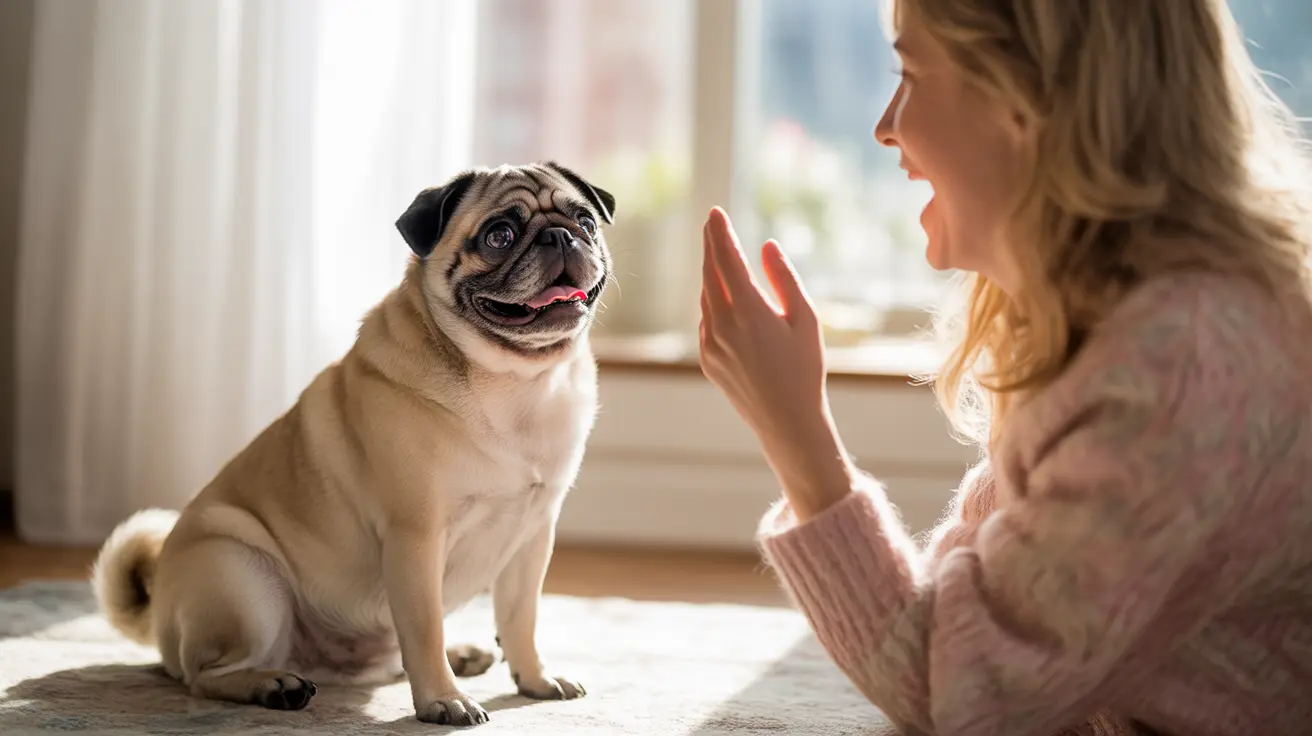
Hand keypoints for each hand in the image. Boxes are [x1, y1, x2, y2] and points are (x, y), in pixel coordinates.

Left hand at [699, 207, 855, 519]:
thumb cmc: (805, 368)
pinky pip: (707, 321)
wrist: (786, 421)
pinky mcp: (707, 359)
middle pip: (710, 274)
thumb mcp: (804, 318)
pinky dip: (713, 302)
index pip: (726, 260)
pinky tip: (724, 297)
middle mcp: (721, 325)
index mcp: (747, 311)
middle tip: (713, 224)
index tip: (716, 213)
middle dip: (711, 246)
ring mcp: (710, 343)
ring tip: (719, 255)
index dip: (720, 233)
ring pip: (706, 297)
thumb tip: (766, 247)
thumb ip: (783, 278)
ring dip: (712, 274)